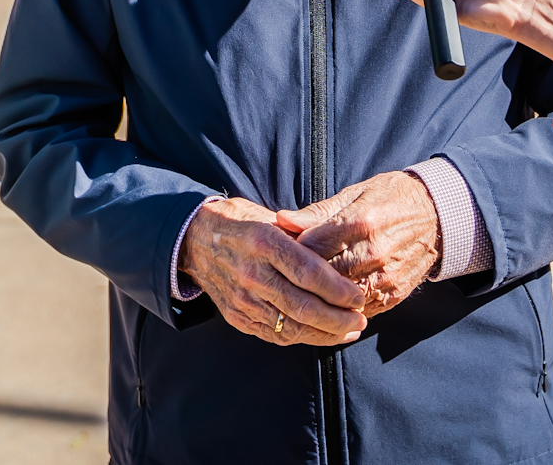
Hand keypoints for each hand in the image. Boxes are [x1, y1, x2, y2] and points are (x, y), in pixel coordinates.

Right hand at [178, 197, 367, 345]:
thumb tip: (337, 246)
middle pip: (302, 306)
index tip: (358, 297)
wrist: (191, 239)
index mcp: (263, 241)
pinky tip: (321, 334)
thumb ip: (300, 233)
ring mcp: (242, 298)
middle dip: (338, 319)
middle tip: (361, 320)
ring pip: (290, 326)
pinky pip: (274, 334)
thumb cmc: (238, 222)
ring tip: (349, 331)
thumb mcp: (267, 216)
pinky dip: (301, 337)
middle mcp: (252, 272)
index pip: (308, 272)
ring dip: (324, 334)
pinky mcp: (236, 315)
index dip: (337, 289)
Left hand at [275, 173, 440, 315]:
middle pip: (322, 276)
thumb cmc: (390, 199)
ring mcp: (385, 277)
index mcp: (358, 222)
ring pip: (338, 298)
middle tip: (286, 275)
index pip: (310, 247)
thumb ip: (316, 212)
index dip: (290, 251)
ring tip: (305, 291)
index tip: (281, 252)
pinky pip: (360, 310)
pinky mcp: (394, 294)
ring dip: (320, 297)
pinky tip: (331, 301)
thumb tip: (281, 220)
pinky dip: (343, 308)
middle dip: (301, 277)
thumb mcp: (353, 194)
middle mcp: (372, 252)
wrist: (438, 216)